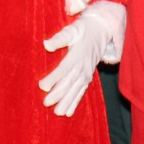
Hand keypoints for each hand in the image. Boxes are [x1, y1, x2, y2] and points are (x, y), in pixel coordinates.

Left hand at [39, 1, 125, 116]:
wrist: (101, 31)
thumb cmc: (83, 30)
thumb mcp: (72, 30)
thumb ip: (60, 38)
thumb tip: (46, 44)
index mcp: (76, 55)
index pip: (64, 69)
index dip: (53, 78)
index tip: (42, 86)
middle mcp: (82, 66)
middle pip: (69, 82)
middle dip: (58, 94)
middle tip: (46, 103)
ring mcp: (86, 73)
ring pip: (76, 90)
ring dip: (67, 102)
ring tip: (57, 113)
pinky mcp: (87, 77)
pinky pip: (81, 92)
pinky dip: (75, 102)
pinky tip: (68, 113)